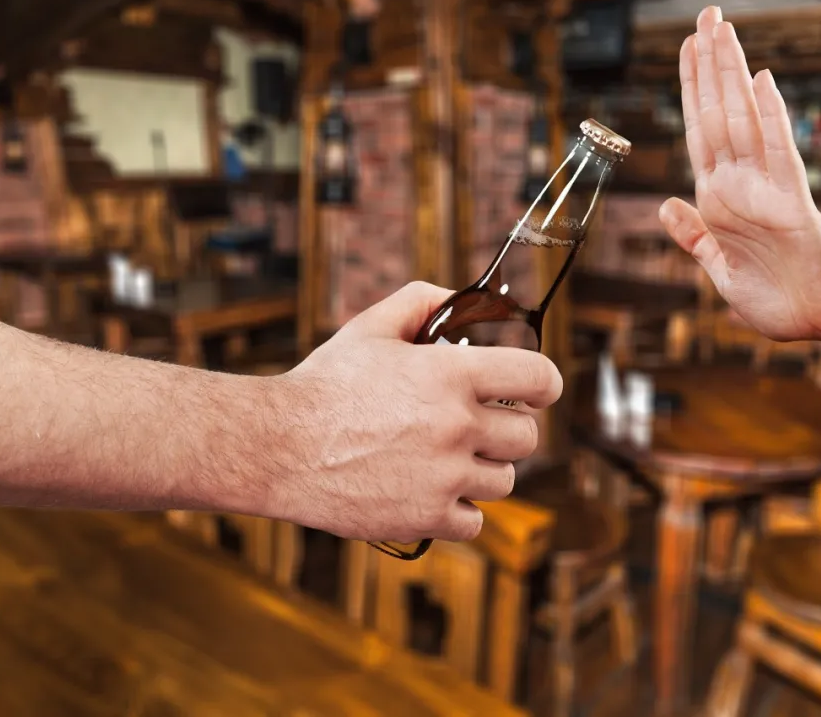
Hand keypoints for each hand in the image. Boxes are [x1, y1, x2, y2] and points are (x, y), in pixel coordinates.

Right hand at [270, 282, 562, 543]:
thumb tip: (457, 298)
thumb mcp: (370, 328)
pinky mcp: (426, 517)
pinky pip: (474, 521)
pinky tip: (433, 491)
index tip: (537, 391)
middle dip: (507, 429)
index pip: (538, 377)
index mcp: (451, 375)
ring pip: (504, 481)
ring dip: (484, 470)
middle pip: (527, 436)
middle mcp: (457, 426)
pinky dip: (459, 510)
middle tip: (480, 427)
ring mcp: (444, 476)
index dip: (543, 383)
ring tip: (450, 460)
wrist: (277, 446)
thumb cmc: (323, 385)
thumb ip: (420, 303)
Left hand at [660, 6, 820, 344]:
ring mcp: (767, 191)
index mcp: (718, 199)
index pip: (699, 133)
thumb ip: (694, 237)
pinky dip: (770, 119)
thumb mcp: (719, 268)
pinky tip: (762, 82)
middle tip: (705, 17)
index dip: (691, 91)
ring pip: (744, 122)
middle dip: (709, 67)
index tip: (685, 50)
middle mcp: (740, 186)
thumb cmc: (778, 297)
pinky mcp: (794, 204)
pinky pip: (780, 155)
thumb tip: (665, 206)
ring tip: (722, 32)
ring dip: (732, 77)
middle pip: (719, 115)